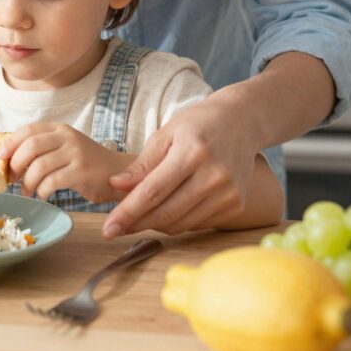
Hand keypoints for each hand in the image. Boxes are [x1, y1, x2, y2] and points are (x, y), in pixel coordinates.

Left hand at [0, 123, 126, 203]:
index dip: (10, 143)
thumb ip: (41, 150)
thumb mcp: (63, 149)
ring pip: (39, 166)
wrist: (117, 173)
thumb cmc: (84, 164)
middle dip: (16, 165)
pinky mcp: (82, 171)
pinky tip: (42, 195)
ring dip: (27, 183)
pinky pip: (52, 181)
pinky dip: (41, 191)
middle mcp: (67, 137)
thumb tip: (8, 161)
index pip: (28, 130)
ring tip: (27, 192)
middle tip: (11, 179)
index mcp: (59, 129)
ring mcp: (75, 153)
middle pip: (31, 146)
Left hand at [103, 92, 259, 237]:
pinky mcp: (237, 205)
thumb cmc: (197, 125)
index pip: (153, 191)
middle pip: (167, 213)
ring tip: (138, 217)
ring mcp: (229, 193)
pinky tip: (166, 210)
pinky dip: (177, 222)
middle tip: (114, 228)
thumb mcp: (165, 134)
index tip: (108, 228)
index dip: (128, 212)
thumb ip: (142, 164)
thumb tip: (115, 186)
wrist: (243, 122)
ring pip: (181, 224)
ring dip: (154, 225)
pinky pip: (197, 224)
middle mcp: (214, 176)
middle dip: (136, 224)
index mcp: (192, 153)